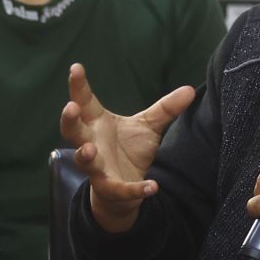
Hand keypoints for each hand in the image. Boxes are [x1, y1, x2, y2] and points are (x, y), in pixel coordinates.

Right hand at [61, 64, 195, 232]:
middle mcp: (91, 143)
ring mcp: (97, 167)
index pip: (84, 101)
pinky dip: (135, 189)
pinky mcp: (110, 187)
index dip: (78, 86)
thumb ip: (165, 108)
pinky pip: (119, 189)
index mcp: (97, 124)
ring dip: (84, 155)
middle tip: (71, 107)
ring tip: (89, 149)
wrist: (124, 191)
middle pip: (72, 131)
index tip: (75, 68)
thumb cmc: (128, 151)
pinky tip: (152, 187)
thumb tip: (190, 89)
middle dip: (69, 120)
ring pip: (84, 160)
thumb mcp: (147, 126)